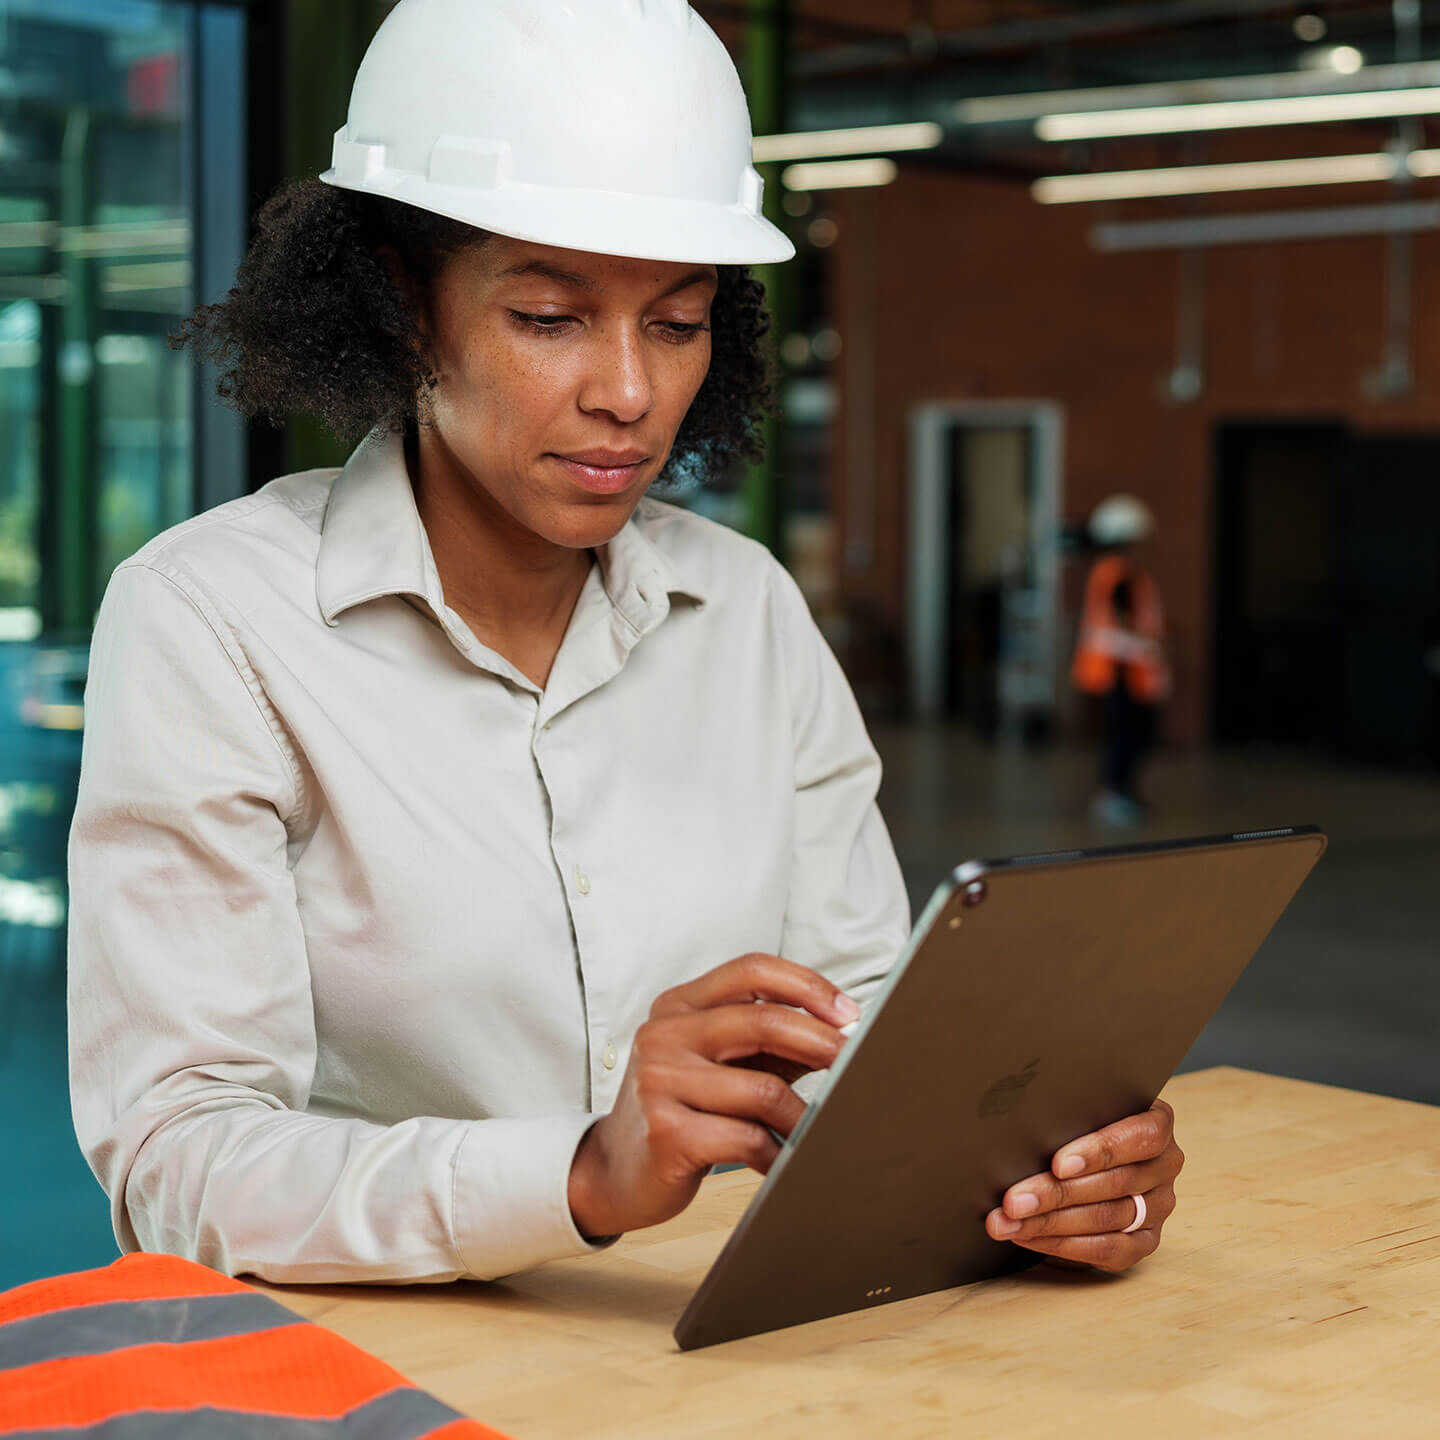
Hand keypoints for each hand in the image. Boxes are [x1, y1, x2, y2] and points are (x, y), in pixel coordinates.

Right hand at [568, 954, 856, 1239]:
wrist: (617, 1170)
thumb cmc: (684, 1109)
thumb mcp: (720, 1061)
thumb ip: (769, 1040)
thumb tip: (843, 1031)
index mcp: (680, 1004)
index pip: (752, 969)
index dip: (808, 985)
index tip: (848, 1014)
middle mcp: (664, 1034)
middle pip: (763, 1021)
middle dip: (823, 1043)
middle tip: (857, 1065)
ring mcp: (660, 1081)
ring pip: (763, 1089)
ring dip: (803, 1117)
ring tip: (816, 1132)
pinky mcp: (666, 1132)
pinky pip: (747, 1139)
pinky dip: (778, 1154)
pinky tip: (783, 1161)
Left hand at [983, 1098, 1182, 1271]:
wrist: (1094, 1149)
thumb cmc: (1081, 1119)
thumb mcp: (1082, 1107)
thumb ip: (1069, 1112)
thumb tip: (1021, 1125)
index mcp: (1157, 1123)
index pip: (1141, 1136)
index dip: (1099, 1151)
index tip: (1057, 1164)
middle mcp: (1164, 1166)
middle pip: (1114, 1183)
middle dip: (1056, 1193)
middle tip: (1012, 1201)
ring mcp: (1158, 1206)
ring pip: (1106, 1218)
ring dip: (1050, 1223)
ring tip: (1008, 1222)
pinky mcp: (1146, 1240)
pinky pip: (1107, 1250)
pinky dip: (1062, 1244)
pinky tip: (1028, 1236)